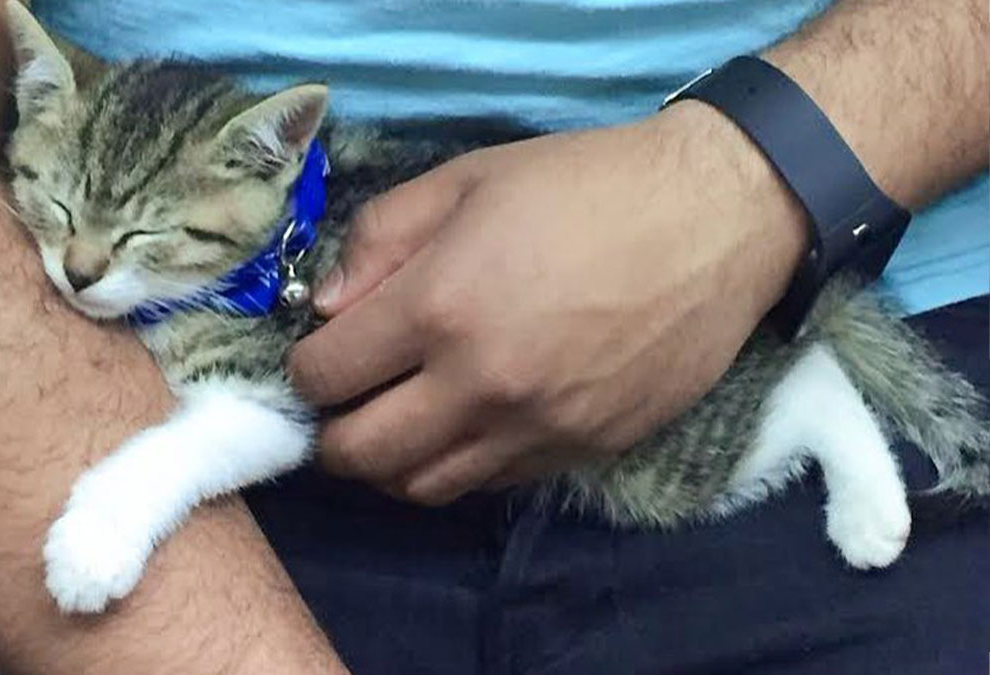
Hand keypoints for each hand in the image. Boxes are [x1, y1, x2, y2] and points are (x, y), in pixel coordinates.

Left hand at [288, 103, 806, 504]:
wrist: (715, 221)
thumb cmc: (585, 187)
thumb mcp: (466, 180)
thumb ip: (379, 240)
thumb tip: (329, 307)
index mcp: (439, 307)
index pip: (324, 377)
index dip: (306, 369)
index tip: (322, 354)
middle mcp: (480, 385)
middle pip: (360, 455)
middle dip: (332, 435)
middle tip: (344, 406)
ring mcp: (535, 429)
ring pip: (422, 487)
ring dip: (392, 463)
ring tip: (398, 424)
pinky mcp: (583, 452)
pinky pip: (492, 485)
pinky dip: (459, 465)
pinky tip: (468, 425)